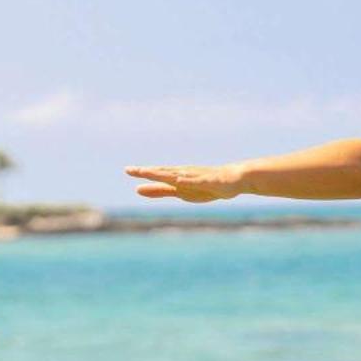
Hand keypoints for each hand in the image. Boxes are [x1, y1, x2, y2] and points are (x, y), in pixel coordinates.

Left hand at [123, 163, 242, 202]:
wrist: (233, 179)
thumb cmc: (205, 185)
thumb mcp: (178, 191)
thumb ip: (158, 190)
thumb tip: (136, 189)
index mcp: (175, 176)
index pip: (156, 173)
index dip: (142, 172)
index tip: (127, 170)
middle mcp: (184, 173)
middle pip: (163, 172)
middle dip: (148, 171)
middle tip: (130, 169)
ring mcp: (196, 176)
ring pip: (178, 174)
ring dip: (164, 174)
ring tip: (151, 172)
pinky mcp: (209, 181)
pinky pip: (197, 181)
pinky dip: (187, 180)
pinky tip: (179, 179)